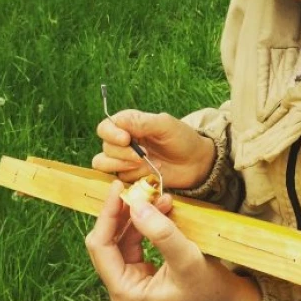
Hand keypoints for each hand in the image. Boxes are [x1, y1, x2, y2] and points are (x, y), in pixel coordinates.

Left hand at [84, 180, 260, 300]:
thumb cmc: (211, 290)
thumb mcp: (188, 259)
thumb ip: (161, 233)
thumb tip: (136, 205)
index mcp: (124, 292)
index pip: (101, 246)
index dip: (107, 215)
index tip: (118, 187)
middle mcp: (121, 288)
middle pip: (106, 241)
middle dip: (122, 213)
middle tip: (137, 188)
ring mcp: (129, 280)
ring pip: (121, 238)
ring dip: (136, 216)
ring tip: (158, 197)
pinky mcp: (140, 272)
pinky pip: (134, 241)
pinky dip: (145, 223)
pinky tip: (161, 208)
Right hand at [92, 109, 215, 188]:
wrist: (196, 163)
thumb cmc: (182, 139)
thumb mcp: (165, 125)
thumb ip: (142, 122)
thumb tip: (118, 122)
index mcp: (128, 124)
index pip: (105, 128)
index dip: (111, 134)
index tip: (126, 139)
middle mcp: (122, 142)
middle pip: (105, 147)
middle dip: (122, 153)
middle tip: (144, 155)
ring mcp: (124, 160)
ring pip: (104, 163)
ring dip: (122, 165)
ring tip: (144, 163)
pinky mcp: (129, 176)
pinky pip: (118, 178)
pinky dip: (131, 176)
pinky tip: (149, 173)